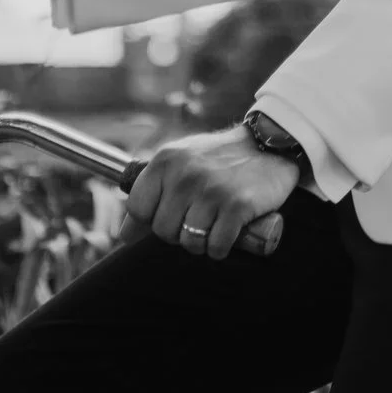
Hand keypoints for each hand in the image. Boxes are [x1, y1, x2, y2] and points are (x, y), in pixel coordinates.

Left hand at [125, 127, 300, 260]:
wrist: (269, 144)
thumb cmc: (220, 158)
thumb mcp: (180, 163)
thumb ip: (150, 193)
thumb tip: (122, 236)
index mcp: (166, 161)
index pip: (137, 208)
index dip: (151, 219)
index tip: (170, 215)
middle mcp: (185, 175)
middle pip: (163, 230)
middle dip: (179, 233)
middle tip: (198, 219)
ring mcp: (212, 191)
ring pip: (189, 242)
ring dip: (202, 242)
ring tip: (214, 225)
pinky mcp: (237, 205)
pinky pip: (216, 246)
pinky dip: (220, 248)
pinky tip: (229, 232)